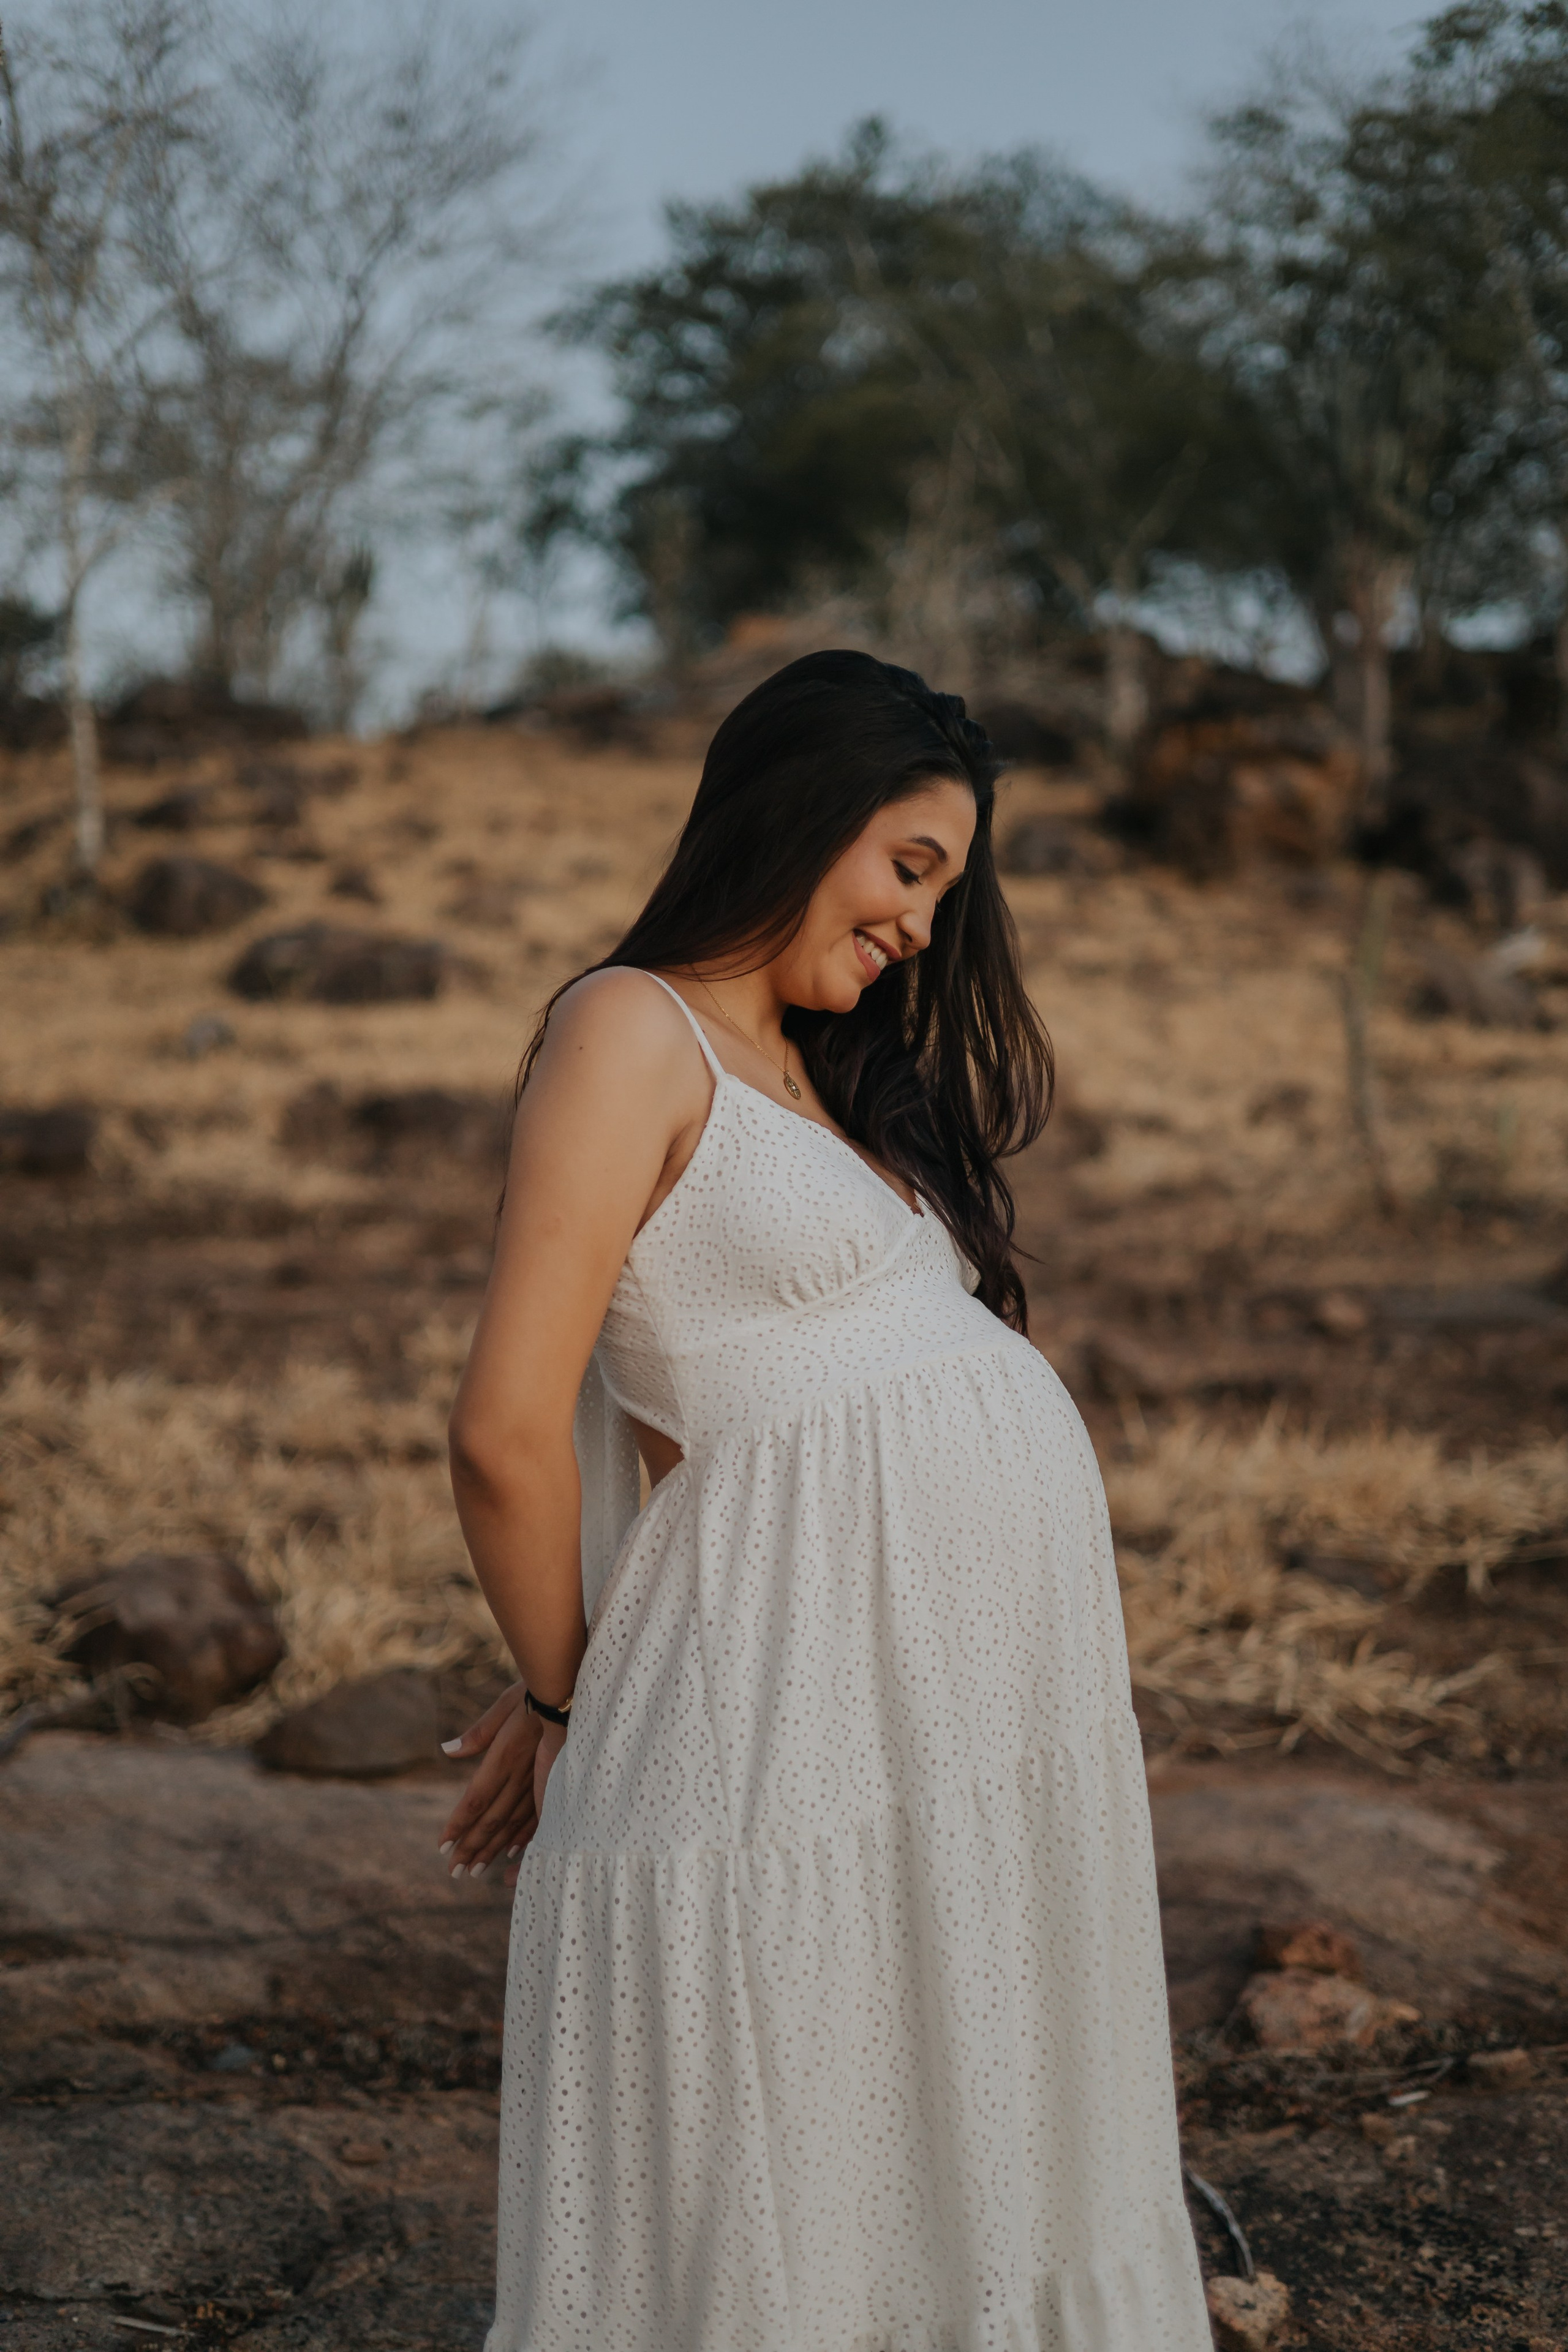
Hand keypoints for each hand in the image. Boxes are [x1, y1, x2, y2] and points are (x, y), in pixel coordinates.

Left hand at [438, 1684, 563, 1885]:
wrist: (579, 1694)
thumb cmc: (540, 1692)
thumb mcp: (506, 1705)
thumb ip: (479, 1733)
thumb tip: (447, 1749)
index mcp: (505, 1757)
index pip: (475, 1800)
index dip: (458, 1825)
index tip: (442, 1846)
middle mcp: (521, 1775)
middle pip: (492, 1820)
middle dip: (472, 1848)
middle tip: (454, 1871)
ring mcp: (541, 1783)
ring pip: (514, 1823)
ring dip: (494, 1849)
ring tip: (476, 1870)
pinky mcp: (557, 1785)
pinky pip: (540, 1818)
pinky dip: (525, 1837)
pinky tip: (514, 1852)